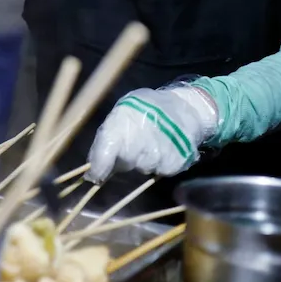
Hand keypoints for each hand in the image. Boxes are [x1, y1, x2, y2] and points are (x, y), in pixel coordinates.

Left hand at [86, 86, 219, 182]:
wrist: (186, 107)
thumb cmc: (148, 106)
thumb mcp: (123, 110)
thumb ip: (107, 135)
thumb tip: (94, 162)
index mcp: (119, 127)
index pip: (102, 157)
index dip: (98, 169)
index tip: (95, 175)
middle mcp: (137, 146)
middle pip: (124, 164)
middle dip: (124, 157)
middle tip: (134, 141)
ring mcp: (156, 157)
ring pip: (142, 167)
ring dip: (144, 158)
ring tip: (153, 139)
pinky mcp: (172, 166)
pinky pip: (160, 169)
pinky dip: (160, 160)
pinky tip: (165, 145)